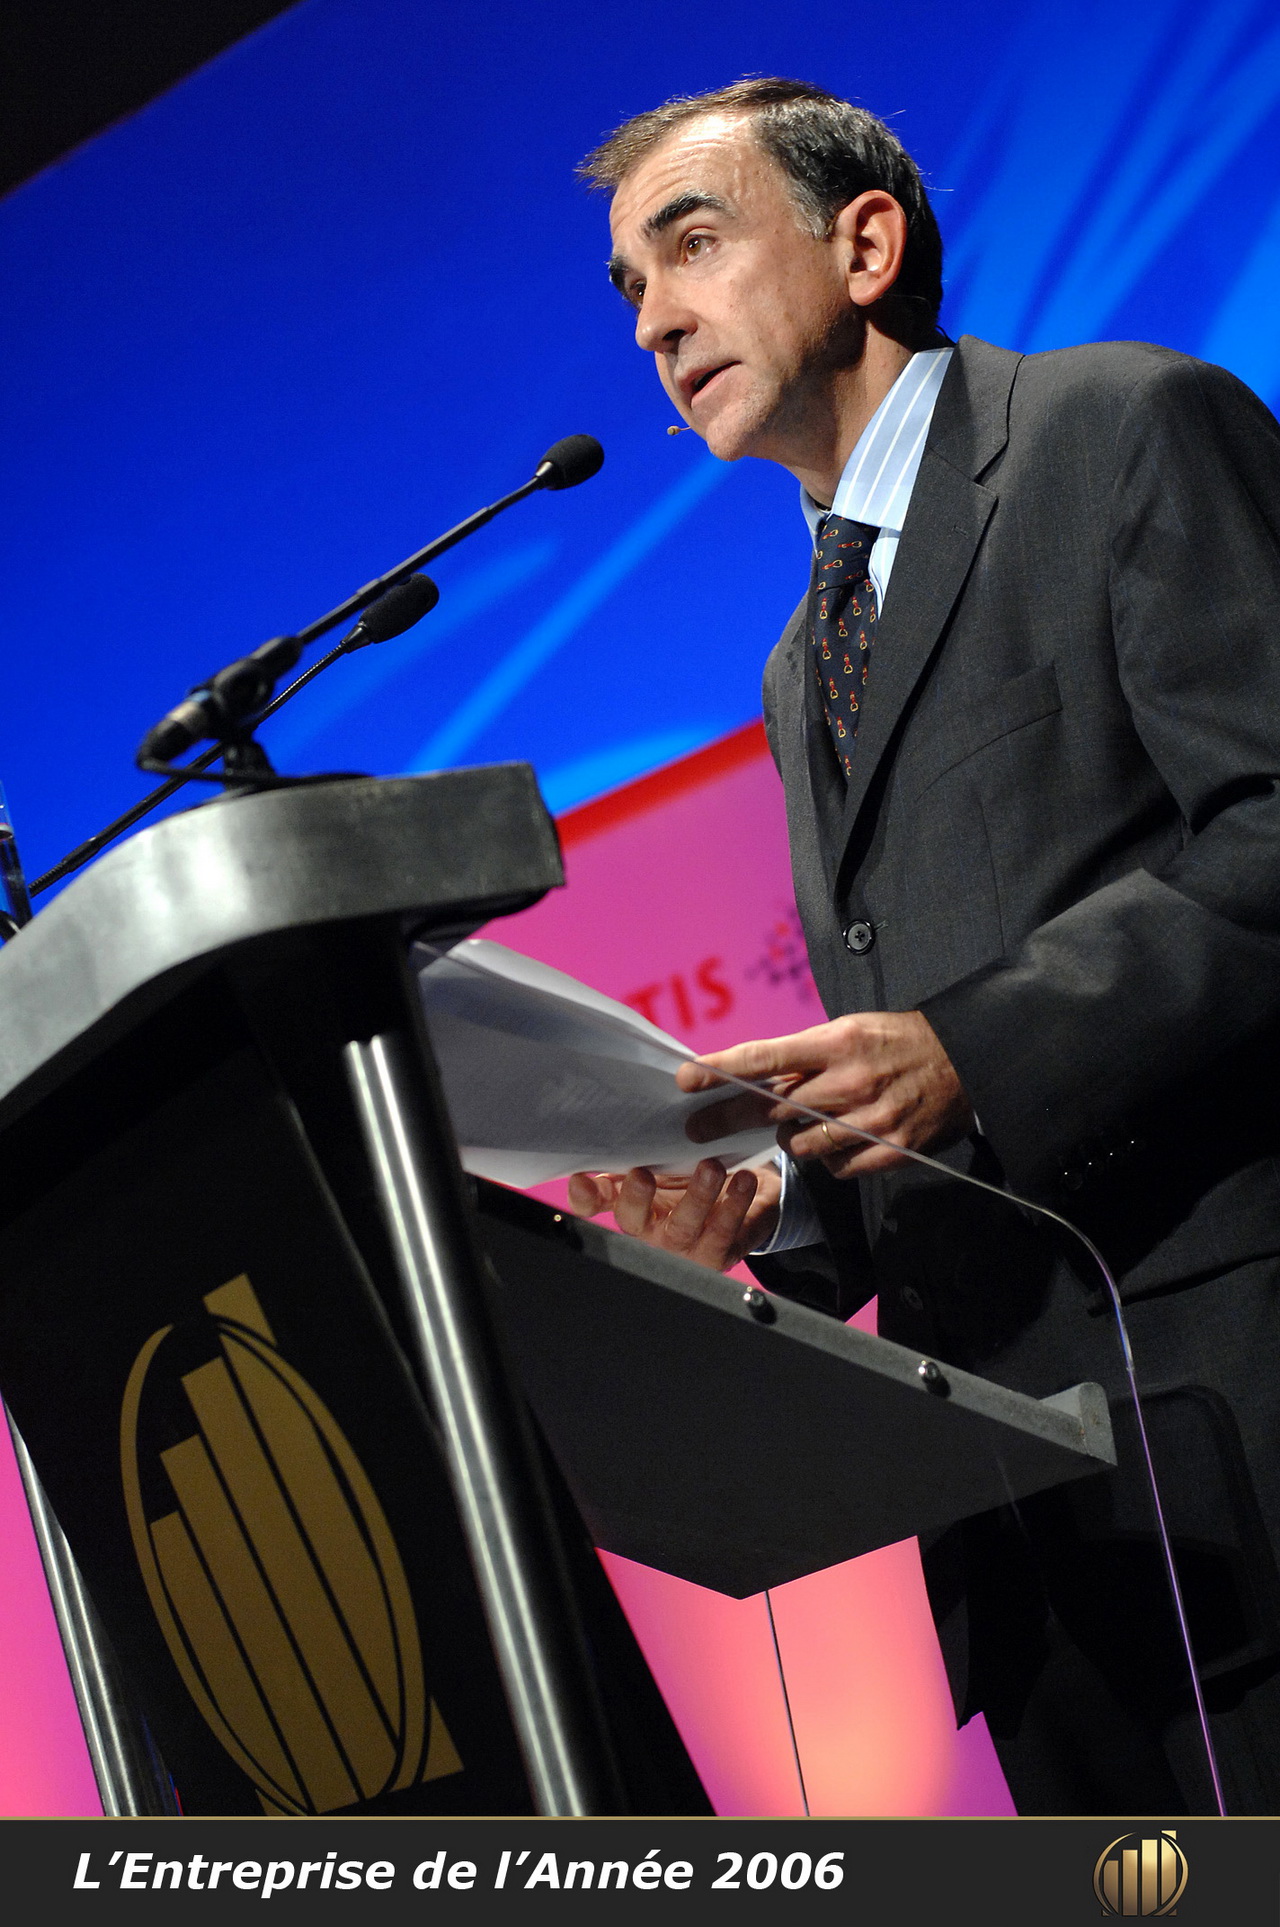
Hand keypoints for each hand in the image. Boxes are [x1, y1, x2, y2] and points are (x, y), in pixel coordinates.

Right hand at [566, 1157, 781, 1271]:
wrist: (749, 1190)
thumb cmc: (699, 1171)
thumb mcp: (671, 1158)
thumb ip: (648, 1146)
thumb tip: (630, 1118)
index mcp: (632, 1202)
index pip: (596, 1204)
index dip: (585, 1197)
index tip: (581, 1179)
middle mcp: (651, 1229)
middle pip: (632, 1221)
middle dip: (635, 1199)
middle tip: (642, 1174)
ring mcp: (683, 1246)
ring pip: (683, 1227)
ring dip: (697, 1196)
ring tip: (712, 1167)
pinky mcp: (717, 1254)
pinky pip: (723, 1233)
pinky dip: (735, 1205)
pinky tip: (744, 1179)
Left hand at [676, 1010, 972, 1177]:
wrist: (965, 1061)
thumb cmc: (898, 1041)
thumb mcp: (850, 1030)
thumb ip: (805, 1055)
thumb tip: (754, 1076)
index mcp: (837, 1043)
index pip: (765, 1058)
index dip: (720, 1070)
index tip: (686, 1080)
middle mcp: (850, 1081)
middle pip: (771, 1109)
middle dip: (728, 1118)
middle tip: (697, 1129)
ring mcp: (870, 1119)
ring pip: (800, 1143)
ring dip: (790, 1137)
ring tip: (802, 1123)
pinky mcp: (889, 1150)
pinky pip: (836, 1167)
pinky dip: (829, 1158)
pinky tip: (839, 1141)